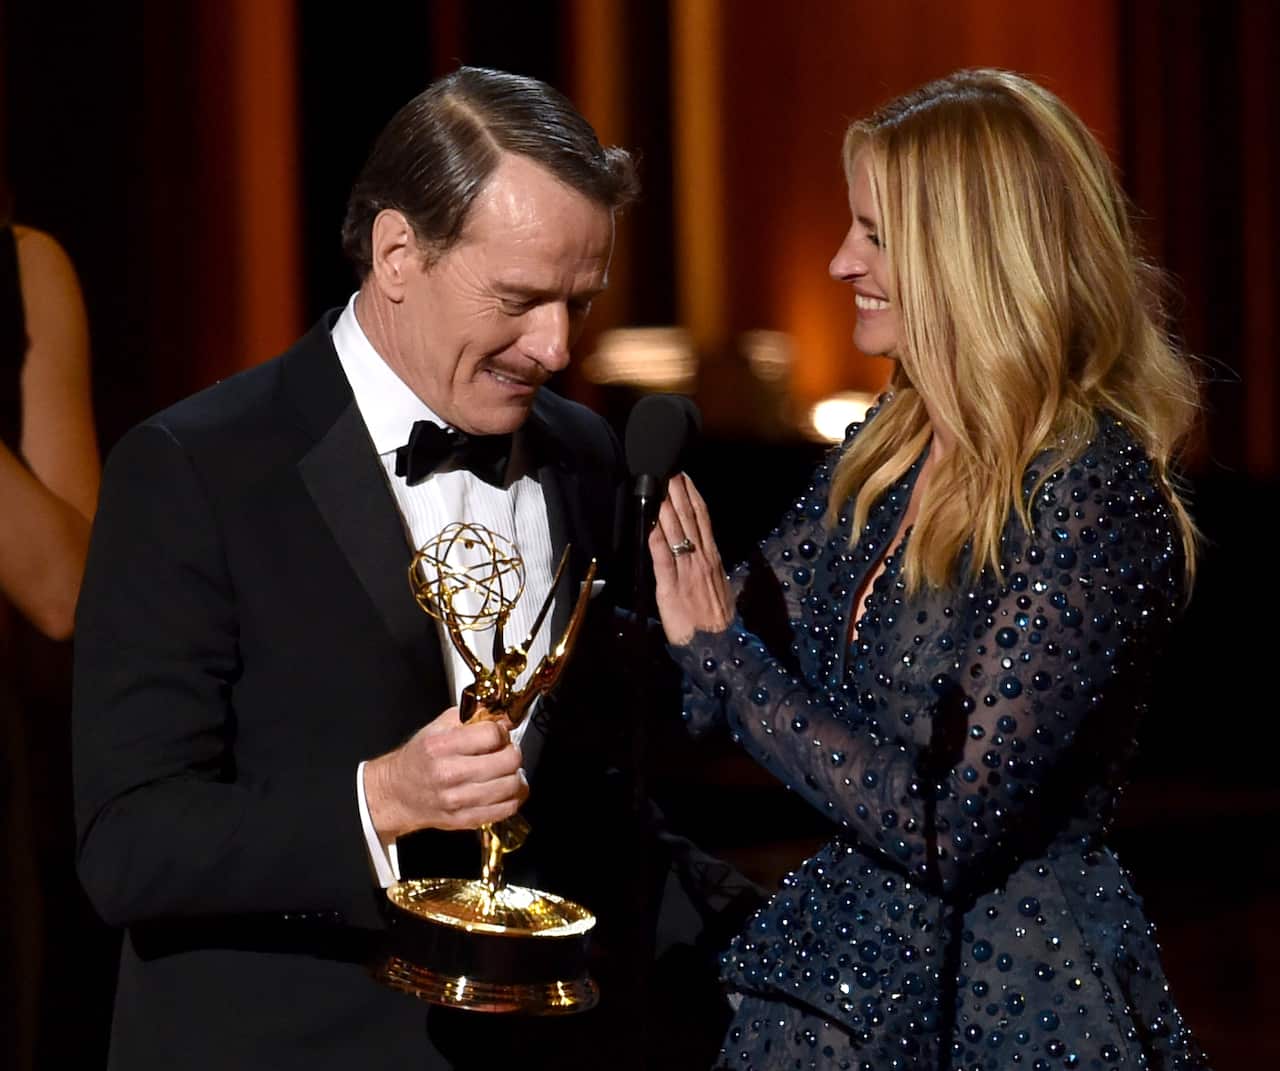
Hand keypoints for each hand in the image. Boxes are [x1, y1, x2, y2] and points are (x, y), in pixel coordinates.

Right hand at [364, 705, 526, 841]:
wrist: (397, 794)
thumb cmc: (419, 759)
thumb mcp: (438, 727)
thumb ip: (471, 716)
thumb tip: (504, 716)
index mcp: (442, 746)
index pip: (492, 734)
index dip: (502, 731)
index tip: (499, 733)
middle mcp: (450, 774)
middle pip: (508, 761)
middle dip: (512, 752)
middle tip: (505, 751)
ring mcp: (459, 800)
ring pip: (512, 786)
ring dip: (516, 775)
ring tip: (506, 770)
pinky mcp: (466, 820)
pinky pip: (506, 809)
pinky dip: (513, 796)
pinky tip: (505, 788)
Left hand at [648, 473, 733, 644]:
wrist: (717, 645)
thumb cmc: (717, 619)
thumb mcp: (722, 586)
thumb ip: (711, 566)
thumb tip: (706, 551)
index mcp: (712, 557)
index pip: (703, 519)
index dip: (693, 496)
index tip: (686, 477)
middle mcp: (701, 558)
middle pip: (690, 518)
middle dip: (678, 492)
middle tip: (670, 470)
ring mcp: (687, 571)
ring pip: (676, 532)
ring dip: (666, 507)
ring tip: (658, 485)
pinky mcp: (671, 587)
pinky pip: (662, 558)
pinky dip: (656, 538)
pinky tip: (650, 522)